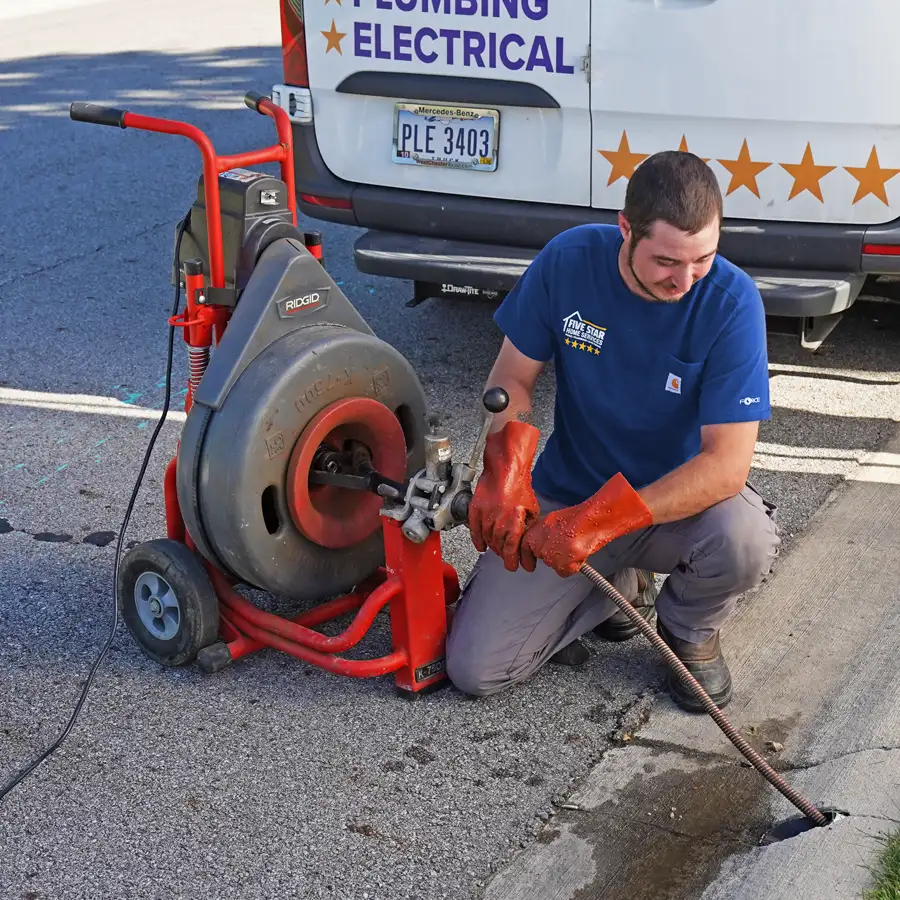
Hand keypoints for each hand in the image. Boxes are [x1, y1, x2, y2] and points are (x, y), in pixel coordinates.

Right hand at [468, 420, 540, 570]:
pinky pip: (474, 530)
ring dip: (493, 547)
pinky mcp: (475, 510)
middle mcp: (498, 521)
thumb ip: (528, 527)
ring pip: (487, 540)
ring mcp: (485, 515)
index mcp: (514, 521)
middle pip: (498, 546)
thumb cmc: (519, 486)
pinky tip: (481, 546)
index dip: (513, 561)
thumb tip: (529, 542)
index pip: (511, 549)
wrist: (505, 469)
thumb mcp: (531, 508)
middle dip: (504, 555)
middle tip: (508, 559)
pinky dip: (477, 540)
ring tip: (498, 550)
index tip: (516, 567)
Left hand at [521, 473, 652, 576]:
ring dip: (565, 561)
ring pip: (554, 565)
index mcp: (538, 529)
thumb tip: (543, 543)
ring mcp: (552, 553)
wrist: (596, 518)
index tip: (530, 566)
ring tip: (577, 547)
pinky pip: (565, 572)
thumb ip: (545, 533)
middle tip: (567, 548)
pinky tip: (581, 553)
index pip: (525, 547)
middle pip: (543, 557)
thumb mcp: (555, 520)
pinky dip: (573, 567)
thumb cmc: (581, 517)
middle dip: (554, 555)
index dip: (528, 557)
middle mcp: (541, 541)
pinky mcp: (563, 563)